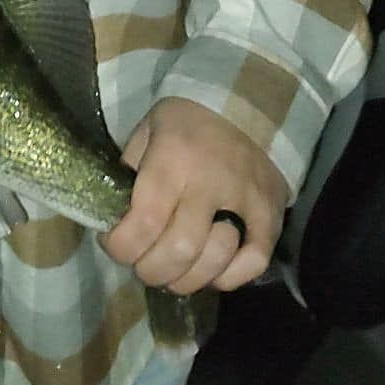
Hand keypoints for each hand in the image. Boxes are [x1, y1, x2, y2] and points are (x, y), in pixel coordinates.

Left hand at [100, 96, 289, 294]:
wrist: (247, 105)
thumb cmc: (187, 122)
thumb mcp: (148, 130)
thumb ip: (130, 171)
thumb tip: (114, 217)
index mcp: (173, 158)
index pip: (143, 222)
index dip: (121, 246)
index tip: (114, 243)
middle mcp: (210, 182)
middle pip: (177, 251)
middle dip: (149, 270)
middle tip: (141, 263)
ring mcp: (245, 201)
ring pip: (212, 263)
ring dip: (183, 280)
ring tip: (171, 270)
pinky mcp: (270, 215)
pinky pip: (253, 262)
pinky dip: (228, 278)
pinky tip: (209, 271)